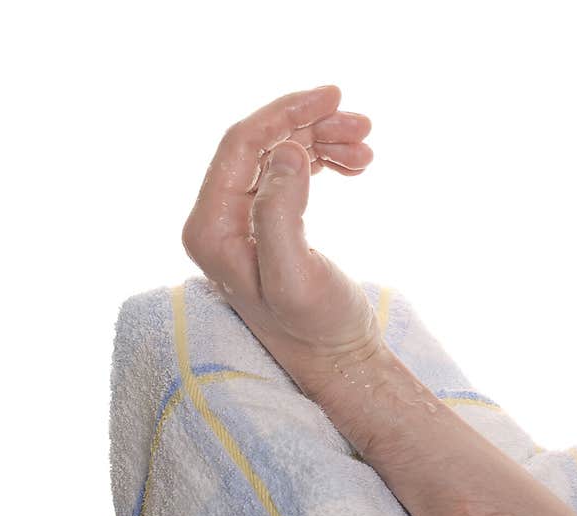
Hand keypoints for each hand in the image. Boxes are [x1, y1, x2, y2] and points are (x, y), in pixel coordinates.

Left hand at [181, 86, 378, 396]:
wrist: (338, 360)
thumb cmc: (317, 330)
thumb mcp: (295, 275)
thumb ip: (281, 213)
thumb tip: (286, 151)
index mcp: (211, 229)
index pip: (240, 146)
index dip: (286, 112)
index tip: (334, 94)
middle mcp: (217, 222)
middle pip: (260, 145)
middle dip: (311, 127)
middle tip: (362, 126)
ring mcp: (240, 224)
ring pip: (279, 156)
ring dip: (322, 143)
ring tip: (366, 150)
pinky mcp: (266, 228)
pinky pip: (289, 175)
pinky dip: (323, 162)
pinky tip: (354, 166)